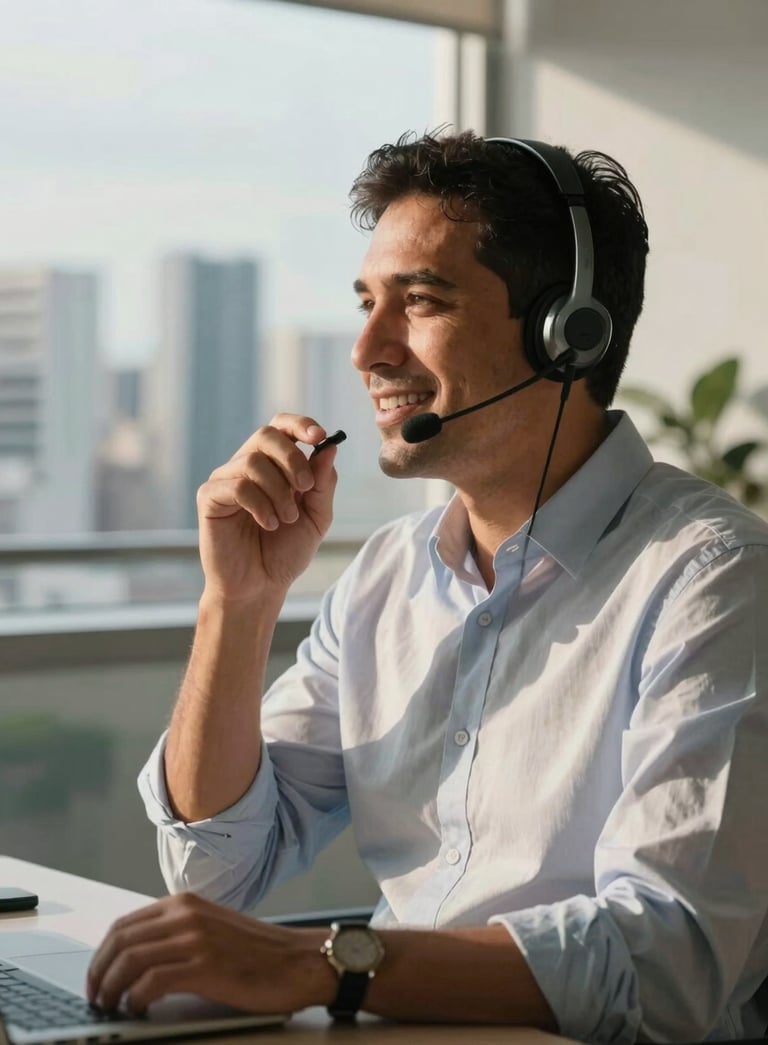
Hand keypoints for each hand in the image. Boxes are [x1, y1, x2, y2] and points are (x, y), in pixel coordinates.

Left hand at [86, 894, 334, 1015]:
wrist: (298, 961)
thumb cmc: (258, 952)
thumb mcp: (211, 928)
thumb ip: (177, 934)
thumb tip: (136, 960)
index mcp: (185, 904)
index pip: (125, 925)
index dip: (102, 955)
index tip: (96, 978)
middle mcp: (186, 915)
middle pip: (121, 941)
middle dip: (99, 973)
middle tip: (96, 998)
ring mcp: (195, 939)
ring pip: (131, 960)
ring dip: (112, 989)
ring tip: (111, 1008)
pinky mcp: (205, 966)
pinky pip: (152, 982)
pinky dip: (136, 999)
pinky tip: (138, 1010)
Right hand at [196, 415, 338, 600]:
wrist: (260, 587)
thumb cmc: (285, 553)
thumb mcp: (317, 517)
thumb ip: (323, 484)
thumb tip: (330, 447)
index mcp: (273, 466)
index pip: (281, 427)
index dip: (300, 424)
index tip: (320, 436)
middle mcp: (247, 466)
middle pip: (266, 435)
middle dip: (292, 459)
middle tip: (305, 489)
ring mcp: (225, 480)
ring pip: (253, 461)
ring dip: (278, 492)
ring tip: (285, 519)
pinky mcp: (209, 497)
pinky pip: (237, 485)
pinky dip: (260, 505)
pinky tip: (268, 524)